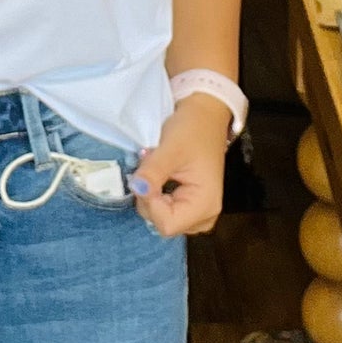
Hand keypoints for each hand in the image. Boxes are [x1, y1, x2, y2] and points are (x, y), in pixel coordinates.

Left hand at [128, 91, 233, 236]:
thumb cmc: (193, 130)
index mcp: (205, 206)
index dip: (150, 202)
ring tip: (157, 170)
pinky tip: (160, 176)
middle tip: (152, 168)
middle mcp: (204, 217)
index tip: (148, 176)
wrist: (205, 118)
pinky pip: (164, 210)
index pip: (166, 224)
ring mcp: (197, 214)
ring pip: (160, 217)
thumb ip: (153, 171)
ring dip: (151, 195)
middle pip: (162, 222)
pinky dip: (156, 195)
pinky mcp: (190, 207)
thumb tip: (136, 189)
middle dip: (149, 196)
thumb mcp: (171, 148)